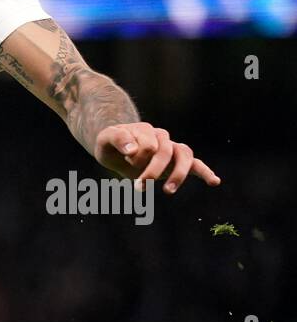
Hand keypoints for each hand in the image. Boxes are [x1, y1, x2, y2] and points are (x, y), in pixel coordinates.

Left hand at [95, 123, 220, 192]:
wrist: (116, 146)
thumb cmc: (111, 143)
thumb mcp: (106, 138)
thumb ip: (118, 139)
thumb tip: (133, 150)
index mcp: (147, 131)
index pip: (149, 144)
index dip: (139, 154)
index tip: (127, 159)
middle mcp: (162, 138)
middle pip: (167, 151)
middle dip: (153, 170)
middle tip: (139, 187)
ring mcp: (172, 149)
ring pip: (185, 156)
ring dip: (178, 174)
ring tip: (167, 191)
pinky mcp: (177, 161)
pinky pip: (196, 164)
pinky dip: (205, 172)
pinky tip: (215, 182)